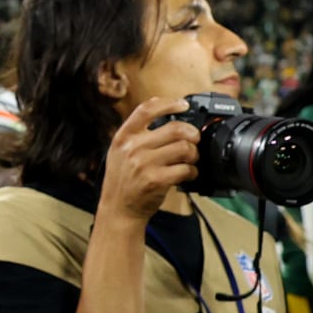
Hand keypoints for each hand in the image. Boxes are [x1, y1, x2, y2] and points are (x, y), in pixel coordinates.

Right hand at [100, 98, 199, 222]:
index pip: (146, 110)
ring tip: (190, 160)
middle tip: (194, 139)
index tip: (183, 105)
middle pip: (174, 128)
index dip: (169, 103)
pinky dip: (192, 171)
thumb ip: (137, 134)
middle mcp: (132, 148)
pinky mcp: (157, 180)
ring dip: (194, 154)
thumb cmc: (122, 180)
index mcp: (123, 136)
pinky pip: (185, 169)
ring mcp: (144, 164)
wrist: (118, 209)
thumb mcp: (120, 151)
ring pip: (184, 148)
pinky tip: (187, 174)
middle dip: (191, 133)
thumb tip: (167, 117)